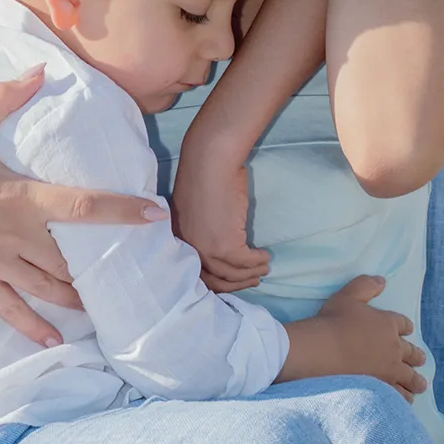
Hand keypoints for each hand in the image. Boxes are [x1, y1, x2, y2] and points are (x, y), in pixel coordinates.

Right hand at [0, 67, 160, 346]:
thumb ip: (5, 97)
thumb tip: (40, 68)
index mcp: (22, 199)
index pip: (84, 206)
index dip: (122, 210)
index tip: (156, 215)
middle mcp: (18, 237)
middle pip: (74, 259)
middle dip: (104, 268)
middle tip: (134, 272)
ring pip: (51, 289)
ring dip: (79, 298)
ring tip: (104, 306)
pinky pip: (14, 313)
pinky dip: (37, 329)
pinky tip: (57, 342)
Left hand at [171, 140, 269, 293]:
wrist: (211, 160)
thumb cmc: (204, 175)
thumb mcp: (196, 210)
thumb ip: (201, 230)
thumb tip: (218, 243)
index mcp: (179, 239)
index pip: (197, 273)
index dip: (217, 280)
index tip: (234, 279)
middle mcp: (189, 248)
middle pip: (215, 279)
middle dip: (236, 283)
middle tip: (252, 280)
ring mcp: (206, 249)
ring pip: (232, 274)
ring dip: (251, 274)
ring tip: (262, 268)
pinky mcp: (226, 245)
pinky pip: (246, 262)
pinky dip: (258, 262)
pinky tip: (265, 256)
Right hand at [280, 275, 427, 400]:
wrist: (325, 350)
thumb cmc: (335, 320)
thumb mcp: (349, 295)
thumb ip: (366, 286)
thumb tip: (382, 280)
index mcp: (388, 325)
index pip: (403, 325)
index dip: (405, 327)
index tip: (407, 330)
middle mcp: (394, 349)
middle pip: (412, 353)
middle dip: (417, 356)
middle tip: (421, 360)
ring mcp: (390, 372)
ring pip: (410, 378)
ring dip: (415, 381)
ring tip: (419, 386)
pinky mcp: (382, 390)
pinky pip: (399, 396)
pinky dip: (404, 398)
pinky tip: (405, 401)